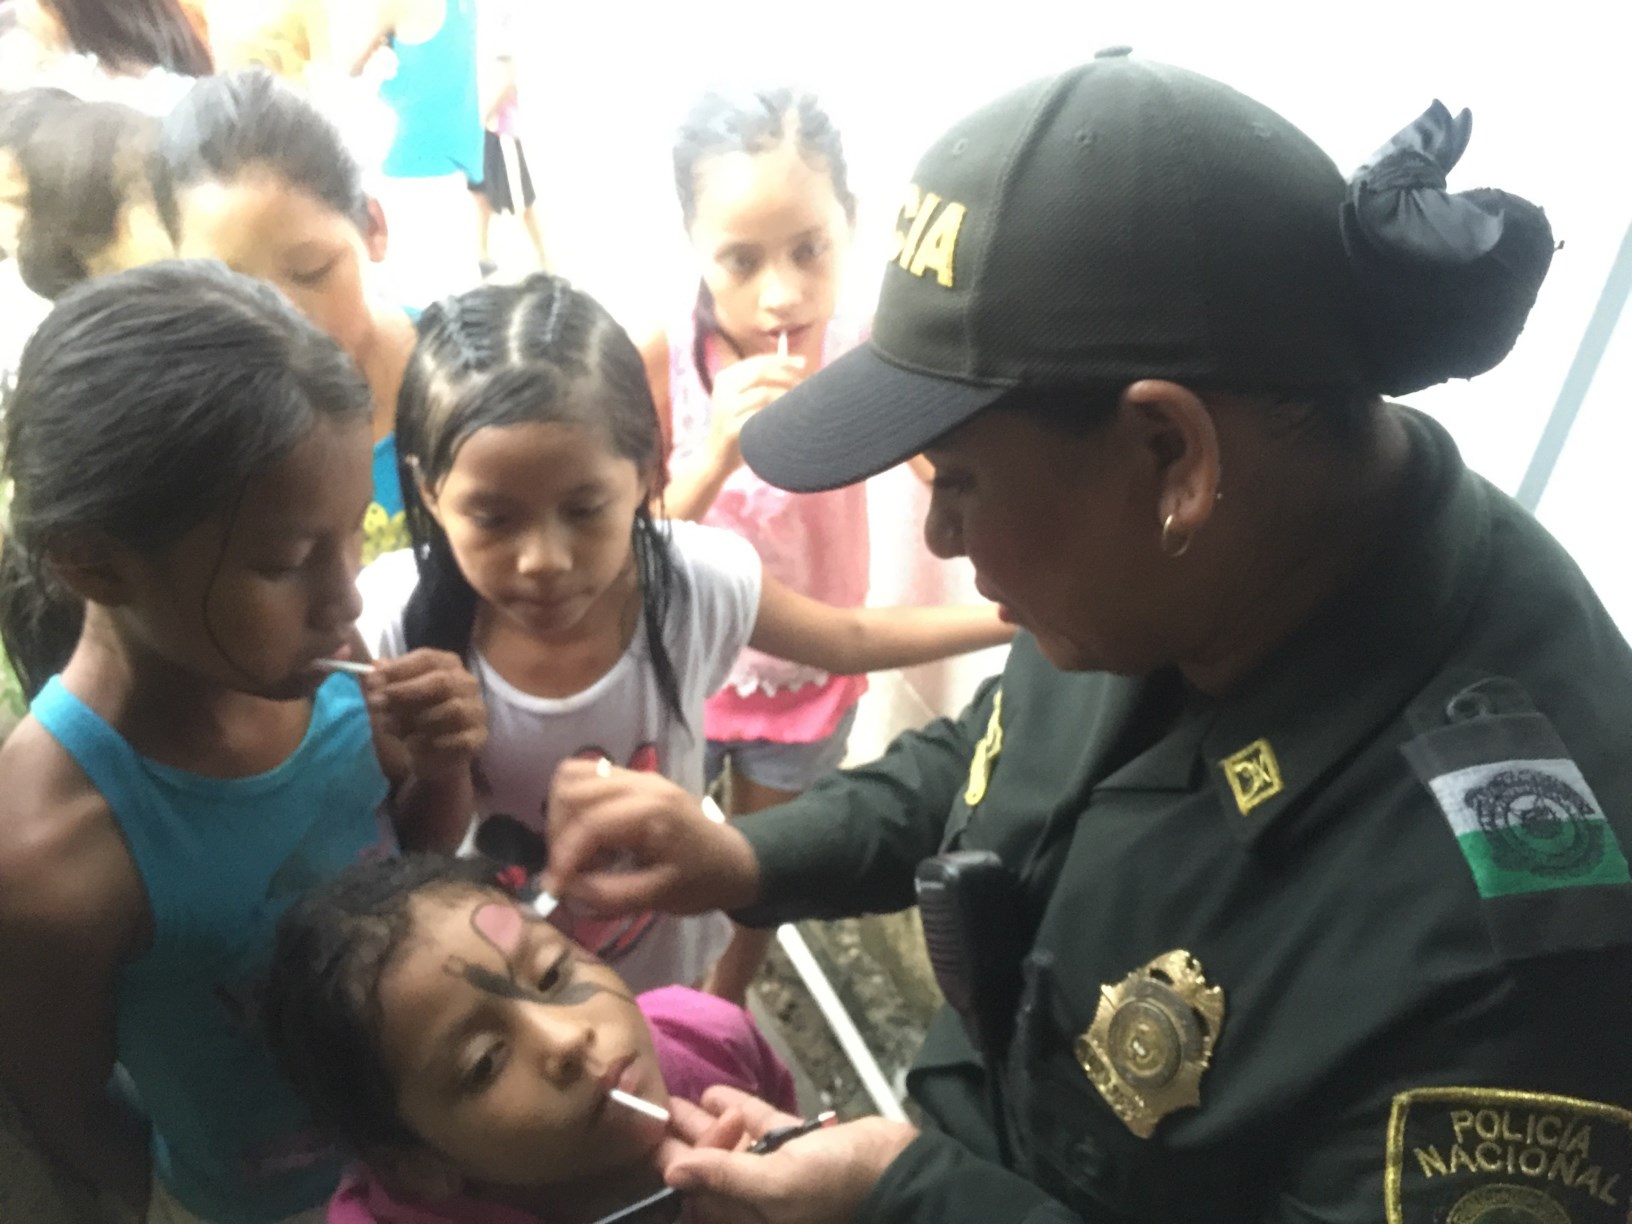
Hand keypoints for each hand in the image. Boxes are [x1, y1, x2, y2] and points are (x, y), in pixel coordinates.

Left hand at [364, 650, 484, 781]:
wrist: (432, 753)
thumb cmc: (413, 716)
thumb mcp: (394, 695)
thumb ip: (384, 680)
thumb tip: (373, 668)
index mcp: (447, 665)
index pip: (427, 658)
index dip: (399, 668)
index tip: (373, 680)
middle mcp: (467, 683)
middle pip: (442, 681)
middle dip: (406, 692)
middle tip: (377, 703)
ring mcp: (476, 710)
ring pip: (451, 710)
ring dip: (416, 720)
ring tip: (391, 727)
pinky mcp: (479, 737)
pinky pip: (458, 738)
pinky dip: (432, 742)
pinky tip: (412, 745)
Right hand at [542, 761, 759, 915]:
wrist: (734, 860)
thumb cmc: (702, 881)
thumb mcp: (660, 898)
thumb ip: (610, 894)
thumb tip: (565, 887)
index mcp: (654, 811)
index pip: (590, 822)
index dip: (564, 858)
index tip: (555, 889)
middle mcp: (642, 783)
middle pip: (573, 789)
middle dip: (559, 833)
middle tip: (569, 870)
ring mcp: (636, 775)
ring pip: (573, 775)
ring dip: (562, 815)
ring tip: (577, 852)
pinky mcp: (631, 778)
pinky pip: (586, 776)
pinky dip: (573, 804)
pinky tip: (587, 837)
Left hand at [664, 1087, 917, 1223]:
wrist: (898, 1172)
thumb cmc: (835, 1186)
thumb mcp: (776, 1185)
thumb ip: (724, 1176)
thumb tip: (672, 1170)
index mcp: (748, 1216)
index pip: (698, 1191)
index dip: (673, 1163)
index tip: (647, 1132)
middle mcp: (758, 1199)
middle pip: (710, 1168)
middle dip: (684, 1140)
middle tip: (655, 1108)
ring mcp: (780, 1171)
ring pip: (732, 1146)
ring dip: (706, 1122)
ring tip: (679, 1096)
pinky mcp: (800, 1148)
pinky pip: (762, 1129)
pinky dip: (739, 1110)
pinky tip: (716, 1091)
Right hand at [708, 353, 806, 471]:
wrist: (716, 457)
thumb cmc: (740, 424)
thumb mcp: (744, 398)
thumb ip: (765, 380)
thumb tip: (799, 362)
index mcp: (725, 378)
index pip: (758, 362)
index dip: (782, 360)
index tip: (803, 363)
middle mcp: (722, 389)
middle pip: (760, 372)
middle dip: (786, 376)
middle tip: (804, 385)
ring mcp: (725, 409)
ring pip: (763, 393)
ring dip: (785, 397)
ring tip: (798, 405)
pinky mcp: (731, 428)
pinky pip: (761, 415)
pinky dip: (777, 415)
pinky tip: (787, 420)